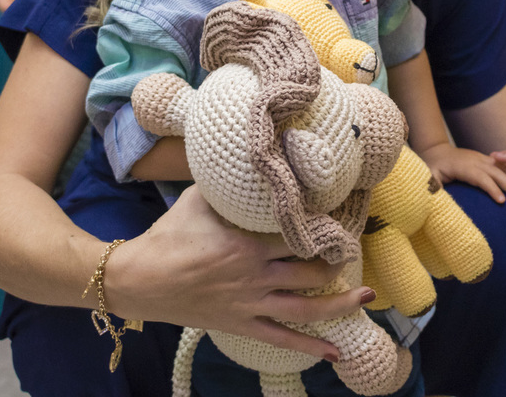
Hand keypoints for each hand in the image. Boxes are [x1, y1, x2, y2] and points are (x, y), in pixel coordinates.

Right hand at [105, 186, 371, 361]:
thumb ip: (227, 183)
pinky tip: (336, 351)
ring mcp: (250, 304)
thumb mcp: (198, 199)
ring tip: (366, 297)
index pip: (298, 236)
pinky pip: (281, 339)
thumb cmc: (168, 235)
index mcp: (247, 245)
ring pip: (305, 308)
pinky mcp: (241, 324)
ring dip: (339, 304)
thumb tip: (249, 154)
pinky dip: (310, 346)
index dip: (325, 229)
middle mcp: (255, 277)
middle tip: (356, 251)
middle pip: (310, 272)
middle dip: (337, 263)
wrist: (139, 280)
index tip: (347, 220)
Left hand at [419, 142, 505, 203]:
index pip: (480, 177)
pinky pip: (501, 165)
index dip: (491, 188)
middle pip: (495, 172)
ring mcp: (480, 157)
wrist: (434, 151)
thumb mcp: (427, 177)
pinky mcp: (484, 159)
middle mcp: (474, 160)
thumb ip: (432, 187)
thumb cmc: (431, 167)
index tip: (502, 201)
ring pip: (501, 167)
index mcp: (461, 166)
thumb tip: (436, 199)